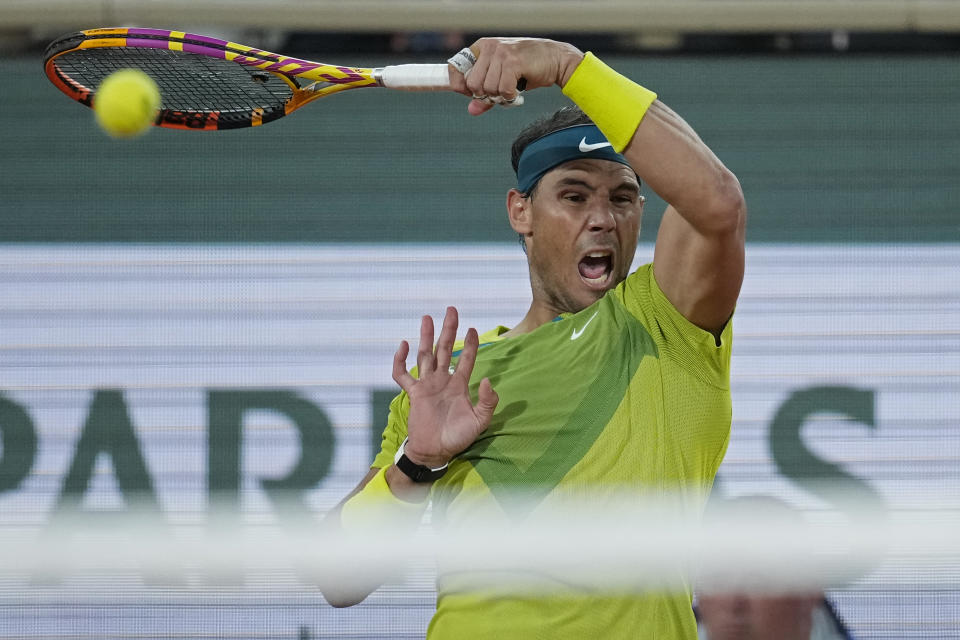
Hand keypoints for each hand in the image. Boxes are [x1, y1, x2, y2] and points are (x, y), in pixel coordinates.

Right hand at [392, 306, 498, 468]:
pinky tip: (403, 346)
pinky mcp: (413, 394)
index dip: (470, 344)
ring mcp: (427, 385)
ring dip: (426, 336)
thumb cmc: (458, 438)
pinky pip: (403, 375)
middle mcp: (443, 380)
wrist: (436, 452)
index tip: (473, 329)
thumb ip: (488, 401)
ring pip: (425, 355)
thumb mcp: (480, 421)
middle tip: (451, 309)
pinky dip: (400, 361)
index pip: (465, 358)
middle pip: (444, 349)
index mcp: (459, 385)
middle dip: (448, 329)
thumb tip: (488, 380)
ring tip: (427, 317)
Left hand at [448, 37, 583, 115]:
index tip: (470, 94)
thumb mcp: (503, 79)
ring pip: (488, 89)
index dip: (460, 85)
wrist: (556, 60)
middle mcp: (490, 48)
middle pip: (472, 84)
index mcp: (482, 47)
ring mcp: (502, 53)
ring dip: (500, 97)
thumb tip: (472, 110)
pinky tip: (517, 92)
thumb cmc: (528, 69)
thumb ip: (486, 94)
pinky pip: (503, 90)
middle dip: (485, 96)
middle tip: (499, 95)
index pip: (456, 66)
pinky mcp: (514, 62)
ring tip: (511, 91)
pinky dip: (511, 97)